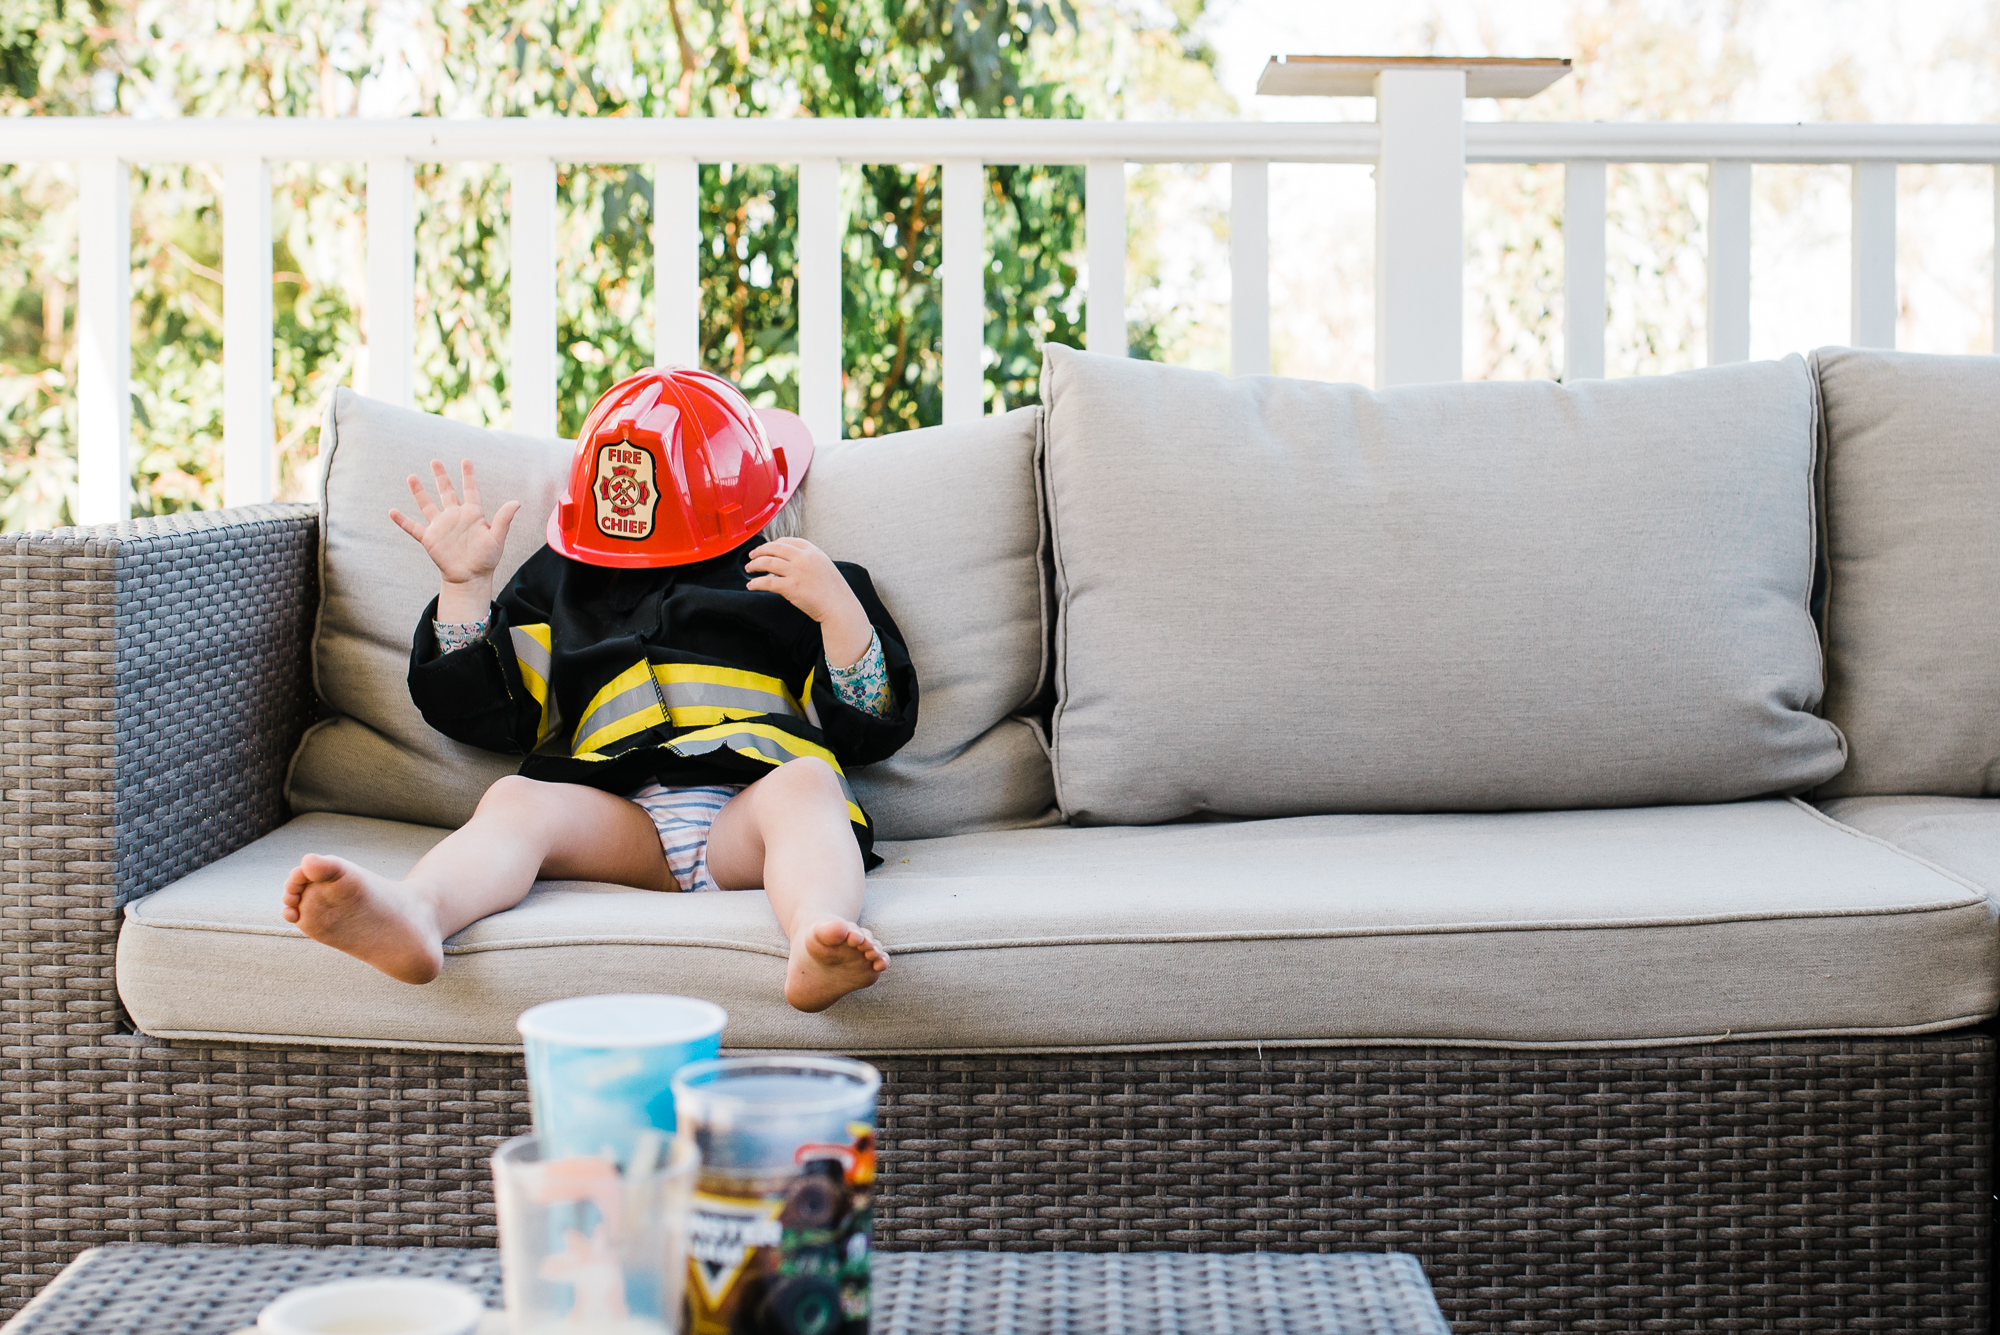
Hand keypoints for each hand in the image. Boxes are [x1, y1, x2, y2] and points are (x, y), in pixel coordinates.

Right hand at [389, 460, 520, 584]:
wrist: (471, 577)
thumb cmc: (487, 559)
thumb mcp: (497, 538)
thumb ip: (503, 519)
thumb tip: (516, 502)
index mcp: (472, 514)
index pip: (470, 490)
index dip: (468, 476)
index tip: (466, 460)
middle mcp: (455, 517)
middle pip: (446, 492)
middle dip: (441, 476)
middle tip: (435, 461)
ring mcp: (441, 527)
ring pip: (427, 505)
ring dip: (419, 492)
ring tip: (411, 477)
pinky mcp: (430, 539)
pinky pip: (413, 528)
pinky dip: (402, 520)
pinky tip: (392, 512)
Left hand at [745, 538, 872, 667]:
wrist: (839, 607)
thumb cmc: (834, 591)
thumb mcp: (824, 566)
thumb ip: (809, 560)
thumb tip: (791, 561)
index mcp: (813, 552)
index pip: (788, 541)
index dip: (774, 543)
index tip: (766, 547)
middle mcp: (804, 558)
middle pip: (775, 548)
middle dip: (760, 551)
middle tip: (752, 556)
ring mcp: (797, 572)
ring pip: (767, 562)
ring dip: (755, 565)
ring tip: (749, 568)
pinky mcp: (790, 587)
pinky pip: (767, 582)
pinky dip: (756, 583)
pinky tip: (751, 585)